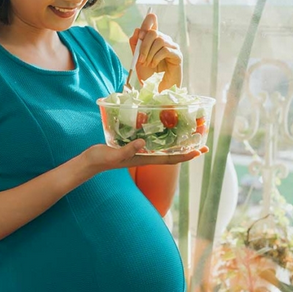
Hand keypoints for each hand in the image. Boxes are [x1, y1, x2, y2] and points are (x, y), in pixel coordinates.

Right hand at [81, 139, 208, 173]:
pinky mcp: (132, 146)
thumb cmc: (101, 159)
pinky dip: (160, 136)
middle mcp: (145, 156)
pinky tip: (161, 129)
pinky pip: (151, 141)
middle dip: (187, 149)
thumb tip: (143, 143)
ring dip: (176, 142)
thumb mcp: (114, 153)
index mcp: (144, 159)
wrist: (90, 162)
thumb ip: (128, 149)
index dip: (186, 155)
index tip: (200, 151)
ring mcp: (139, 152)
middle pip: (171, 154)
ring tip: (187, 134)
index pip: (170, 158)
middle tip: (202, 142)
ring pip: (162, 148)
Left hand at [129, 12, 182, 90]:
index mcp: (154, 38)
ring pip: (159, 40)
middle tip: (140, 59)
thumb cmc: (149, 74)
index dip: (146, 23)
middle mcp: (164, 39)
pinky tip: (154, 65)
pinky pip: (165, 50)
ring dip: (149, 53)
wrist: (156, 88)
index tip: (139, 35)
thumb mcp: (137, 58)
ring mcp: (172, 46)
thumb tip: (137, 30)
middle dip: (143, 46)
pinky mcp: (177, 55)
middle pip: (153, 32)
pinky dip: (156, 58)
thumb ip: (136, 45)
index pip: (152, 21)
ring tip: (148, 64)